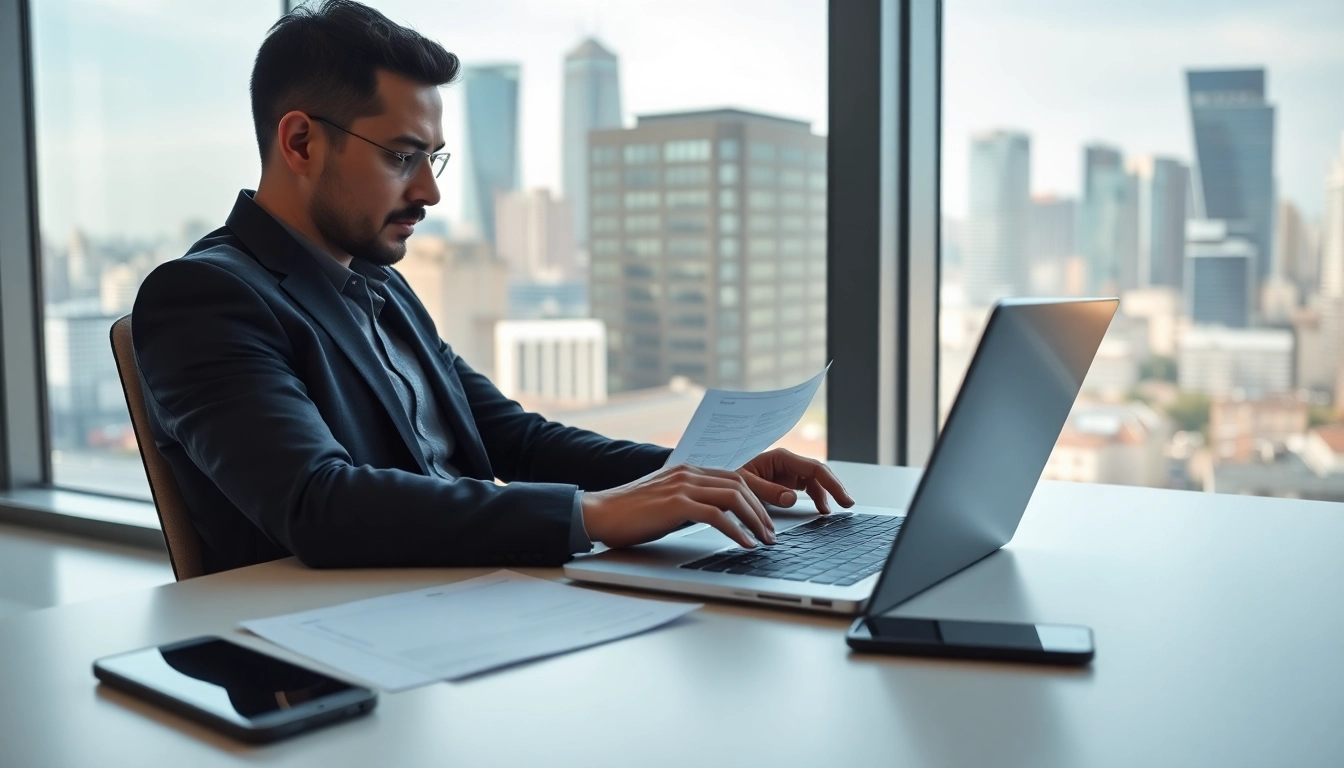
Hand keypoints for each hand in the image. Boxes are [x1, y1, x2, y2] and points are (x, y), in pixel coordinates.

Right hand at [582, 465, 777, 549]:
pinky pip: (717, 516)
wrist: (597, 512)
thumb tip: (714, 518)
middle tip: (772, 533)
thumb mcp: (665, 501)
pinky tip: (744, 544)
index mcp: (687, 470)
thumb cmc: (628, 513)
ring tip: (764, 540)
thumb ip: (688, 501)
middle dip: (762, 510)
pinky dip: (736, 530)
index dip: (756, 497)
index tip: (767, 518)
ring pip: (734, 497)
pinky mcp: (676, 504)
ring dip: (754, 520)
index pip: (734, 478)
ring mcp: (682, 486)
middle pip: (740, 485)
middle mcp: (688, 473)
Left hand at [737, 448, 854, 514]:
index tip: (843, 498)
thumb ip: (767, 491)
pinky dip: (816, 498)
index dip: (832, 483)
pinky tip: (820, 509)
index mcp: (781, 457)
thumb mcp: (745, 484)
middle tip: (848, 504)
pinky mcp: (785, 481)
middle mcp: (787, 462)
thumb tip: (791, 498)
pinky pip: (807, 488)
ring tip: (831, 511)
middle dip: (835, 488)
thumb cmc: (728, 475)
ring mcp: (787, 471)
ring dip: (826, 495)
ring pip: (815, 481)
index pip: (815, 468)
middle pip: (819, 473)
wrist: (718, 478)